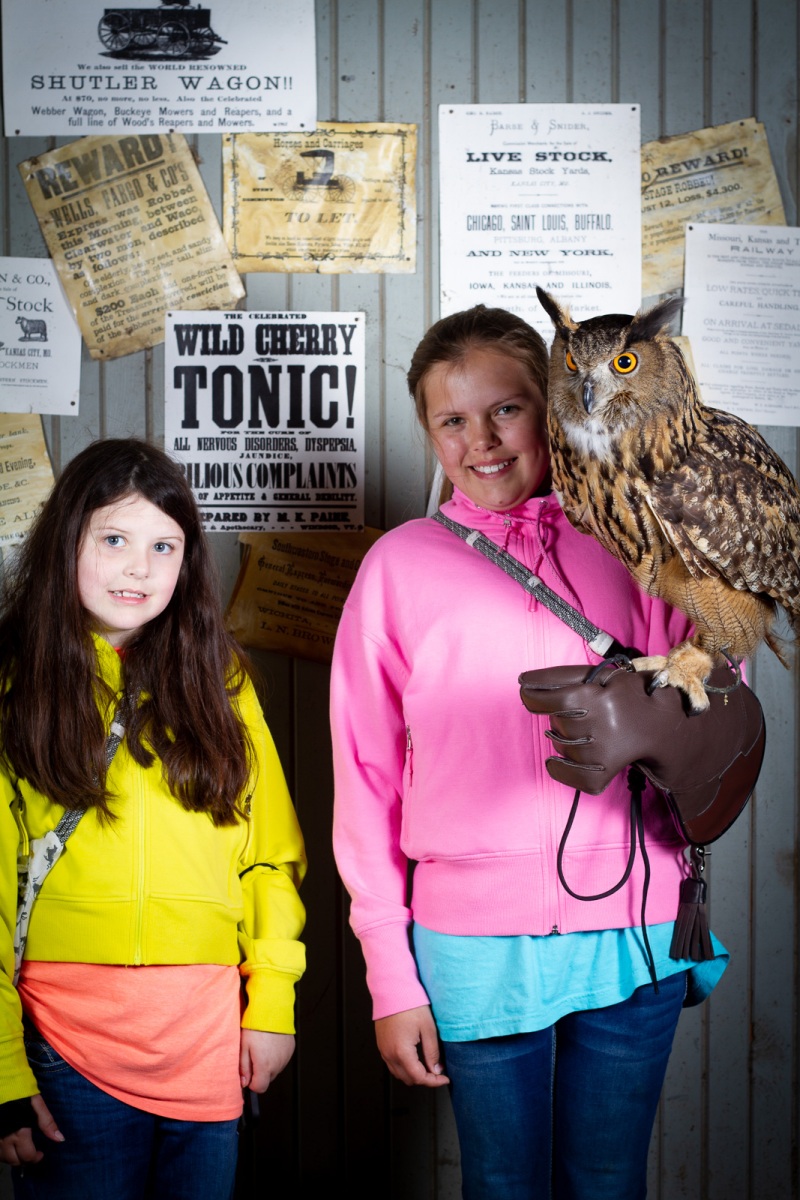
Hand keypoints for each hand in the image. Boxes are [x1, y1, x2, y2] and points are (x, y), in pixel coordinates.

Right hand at [0, 1095, 63, 1165]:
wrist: (0, 1084)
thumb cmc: (18, 1093)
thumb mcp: (36, 1103)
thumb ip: (47, 1122)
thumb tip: (60, 1139)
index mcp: (18, 1133)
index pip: (27, 1156)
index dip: (35, 1158)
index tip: (41, 1153)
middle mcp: (3, 1140)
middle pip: (13, 1160)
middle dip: (24, 1159)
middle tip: (31, 1152)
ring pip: (2, 1158)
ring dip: (12, 1157)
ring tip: (20, 1149)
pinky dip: (2, 1152)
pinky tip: (8, 1145)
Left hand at [239, 1029, 295, 1092]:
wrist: (272, 1011)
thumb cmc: (256, 1027)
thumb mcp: (244, 1046)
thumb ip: (244, 1067)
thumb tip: (244, 1083)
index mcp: (264, 1066)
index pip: (260, 1088)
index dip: (252, 1084)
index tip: (249, 1075)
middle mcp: (277, 1065)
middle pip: (267, 1079)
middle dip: (260, 1073)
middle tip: (254, 1057)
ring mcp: (285, 1058)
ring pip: (275, 1069)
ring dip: (269, 1065)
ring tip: (263, 1049)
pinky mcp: (291, 1050)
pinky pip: (282, 1060)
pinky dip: (276, 1057)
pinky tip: (271, 1045)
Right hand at [375, 1005, 449, 1087]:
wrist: (392, 990)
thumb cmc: (410, 1005)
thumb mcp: (428, 1028)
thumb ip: (432, 1052)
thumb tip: (435, 1069)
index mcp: (402, 1052)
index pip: (419, 1077)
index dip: (434, 1082)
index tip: (444, 1078)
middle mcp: (389, 1054)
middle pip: (408, 1079)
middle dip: (424, 1079)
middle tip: (438, 1071)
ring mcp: (383, 1050)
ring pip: (399, 1074)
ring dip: (413, 1074)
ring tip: (428, 1065)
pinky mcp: (381, 1045)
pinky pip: (392, 1064)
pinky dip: (404, 1067)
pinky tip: (415, 1059)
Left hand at [519, 660, 764, 842]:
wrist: (665, 727)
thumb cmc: (630, 696)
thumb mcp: (605, 675)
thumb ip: (566, 675)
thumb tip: (524, 681)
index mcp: (599, 692)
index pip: (550, 693)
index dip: (532, 690)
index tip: (525, 687)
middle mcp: (601, 719)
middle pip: (555, 718)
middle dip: (557, 712)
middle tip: (572, 709)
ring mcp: (602, 748)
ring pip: (560, 744)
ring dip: (564, 737)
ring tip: (586, 729)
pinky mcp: (604, 770)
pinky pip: (570, 775)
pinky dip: (561, 770)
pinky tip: (559, 762)